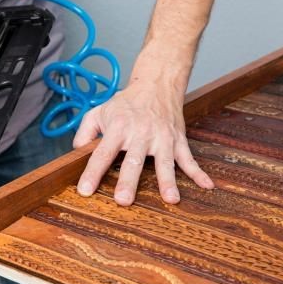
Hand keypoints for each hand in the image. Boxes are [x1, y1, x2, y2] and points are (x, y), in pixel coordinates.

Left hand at [73, 72, 213, 205]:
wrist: (156, 83)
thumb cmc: (124, 103)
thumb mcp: (98, 112)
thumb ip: (84, 133)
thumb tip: (75, 154)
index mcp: (117, 128)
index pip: (102, 153)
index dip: (93, 172)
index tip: (85, 190)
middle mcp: (140, 133)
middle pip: (133, 161)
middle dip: (128, 181)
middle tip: (123, 200)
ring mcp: (161, 137)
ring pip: (164, 162)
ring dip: (168, 181)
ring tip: (171, 199)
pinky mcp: (177, 139)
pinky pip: (189, 158)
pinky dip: (199, 172)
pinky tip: (207, 185)